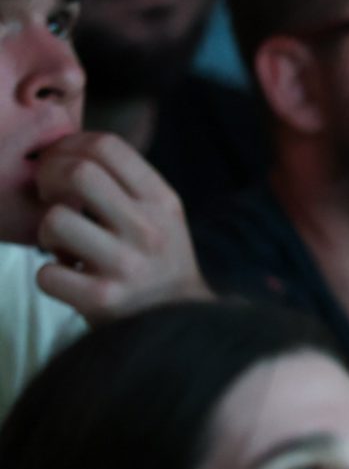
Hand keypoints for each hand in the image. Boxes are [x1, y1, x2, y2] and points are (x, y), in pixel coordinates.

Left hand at [32, 132, 211, 322]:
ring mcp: (126, 265)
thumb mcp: (161, 216)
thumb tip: (67, 149)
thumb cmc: (158, 261)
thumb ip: (125, 183)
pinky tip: (69, 278)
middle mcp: (149, 230)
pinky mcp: (103, 300)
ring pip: (56, 221)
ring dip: (46, 233)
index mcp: (162, 202)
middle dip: (49, 178)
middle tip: (49, 195)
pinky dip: (49, 275)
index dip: (70, 146)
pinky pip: (47, 273)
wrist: (182, 322)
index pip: (108, 146)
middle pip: (80, 173)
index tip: (60, 163)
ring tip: (62, 246)